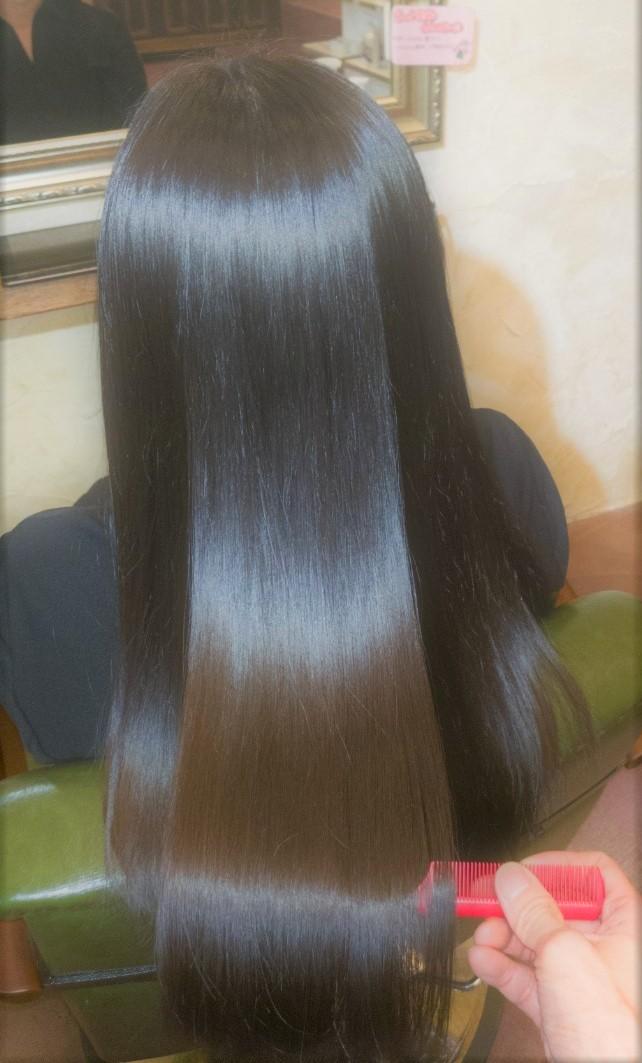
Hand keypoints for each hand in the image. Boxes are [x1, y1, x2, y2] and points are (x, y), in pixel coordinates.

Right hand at [467, 851, 639, 1061]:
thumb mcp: (563, 954)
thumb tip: (511, 877)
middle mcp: (602, 945)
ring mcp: (578, 975)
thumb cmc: (609, 1030)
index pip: (592, 874)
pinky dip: (500, 965)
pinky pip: (524, 974)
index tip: (520, 870)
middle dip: (514, 906)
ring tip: (481, 936)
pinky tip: (481, 960)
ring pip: (533, 940)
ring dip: (501, 935)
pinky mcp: (557, 1002)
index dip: (555, 867)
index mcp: (621, 923)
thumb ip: (533, 910)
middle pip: (552, 906)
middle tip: (484, 900)